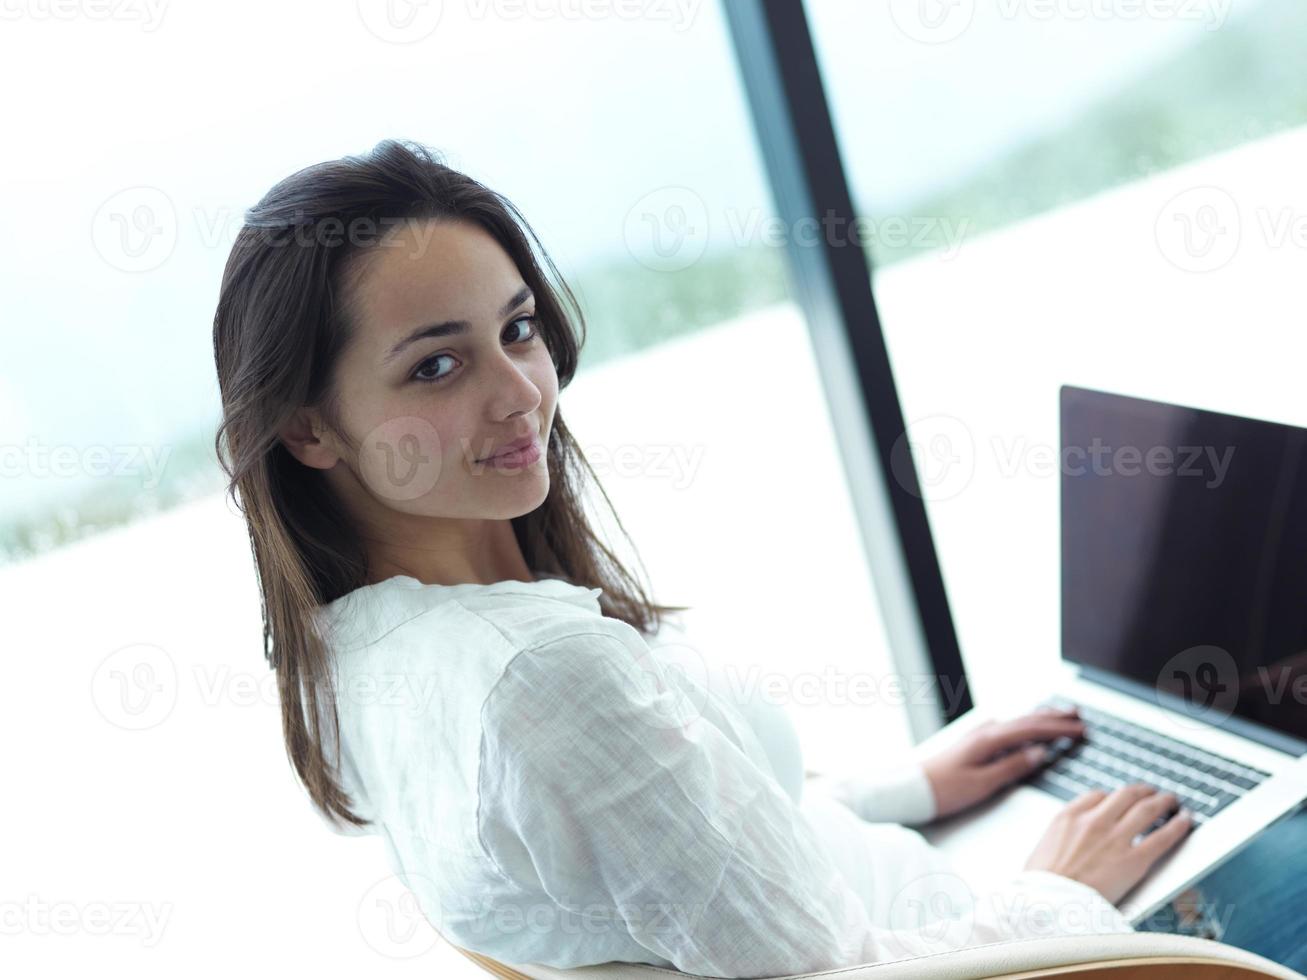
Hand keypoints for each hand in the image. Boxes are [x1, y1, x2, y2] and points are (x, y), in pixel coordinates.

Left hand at [921, 706, 1086, 820]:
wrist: (912, 789)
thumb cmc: (944, 789)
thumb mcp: (983, 784)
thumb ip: (1012, 767)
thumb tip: (1039, 754)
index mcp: (990, 739)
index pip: (1032, 730)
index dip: (1059, 729)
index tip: (1081, 729)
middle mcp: (985, 732)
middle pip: (1027, 720)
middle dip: (1054, 718)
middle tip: (1078, 716)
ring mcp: (979, 735)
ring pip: (1018, 722)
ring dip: (1040, 718)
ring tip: (1060, 715)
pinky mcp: (974, 743)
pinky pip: (1008, 728)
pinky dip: (1025, 726)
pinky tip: (1027, 728)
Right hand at [1024, 783, 1192, 904]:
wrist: (1050, 906)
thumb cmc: (1040, 886)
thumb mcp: (1041, 849)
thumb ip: (1060, 838)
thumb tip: (1067, 843)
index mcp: (1068, 817)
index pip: (1096, 796)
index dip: (1112, 797)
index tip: (1118, 800)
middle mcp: (1094, 821)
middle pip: (1125, 795)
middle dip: (1140, 792)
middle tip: (1150, 792)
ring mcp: (1115, 839)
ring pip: (1146, 809)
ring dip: (1162, 801)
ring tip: (1171, 800)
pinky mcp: (1134, 860)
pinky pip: (1162, 837)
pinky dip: (1178, 825)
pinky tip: (1186, 820)